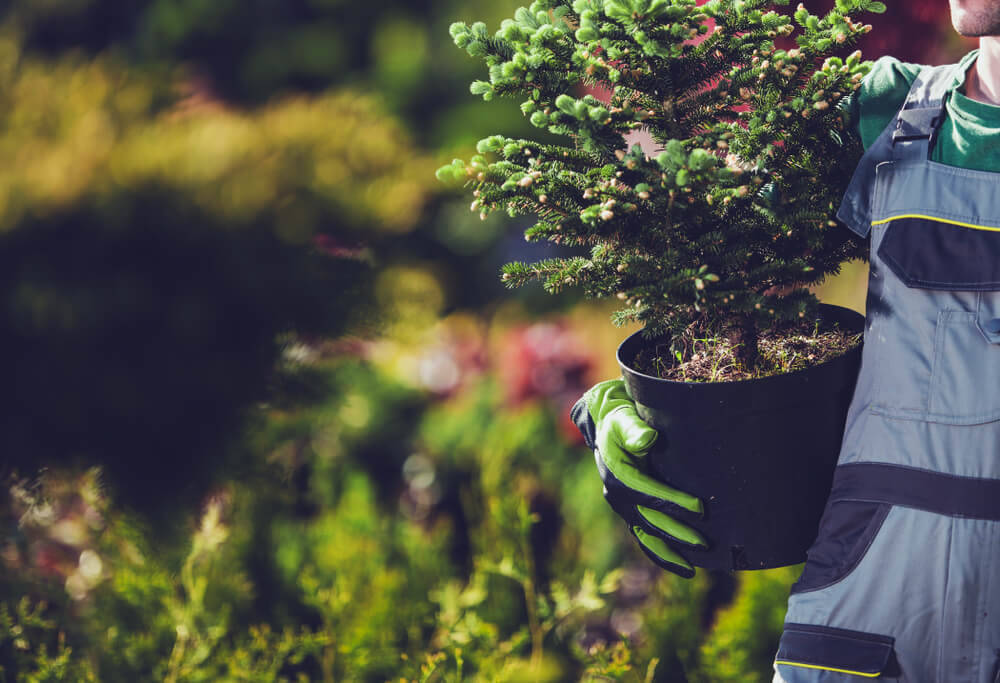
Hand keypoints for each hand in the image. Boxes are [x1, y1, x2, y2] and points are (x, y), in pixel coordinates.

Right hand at [571, 378, 705, 577]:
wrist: (608, 428)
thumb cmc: (622, 421)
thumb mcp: (625, 419)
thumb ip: (635, 429)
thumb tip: (647, 441)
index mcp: (616, 473)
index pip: (646, 492)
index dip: (671, 502)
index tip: (699, 508)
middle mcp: (616, 495)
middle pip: (648, 519)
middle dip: (676, 532)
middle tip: (704, 542)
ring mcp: (623, 507)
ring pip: (646, 536)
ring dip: (669, 552)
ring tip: (693, 569)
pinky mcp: (631, 513)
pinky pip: (646, 538)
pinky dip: (662, 554)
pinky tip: (683, 566)